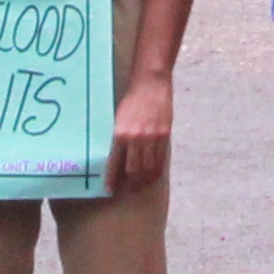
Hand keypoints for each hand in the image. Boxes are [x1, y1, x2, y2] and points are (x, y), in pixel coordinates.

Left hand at [109, 73, 174, 193]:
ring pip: (148, 168)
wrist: (150, 83)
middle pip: (133, 170)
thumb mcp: (119, 119)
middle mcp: (135, 138)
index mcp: (119, 134)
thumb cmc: (132, 99)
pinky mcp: (164, 135)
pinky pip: (160, 160)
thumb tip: (119, 158)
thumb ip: (120, 138)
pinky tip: (153, 176)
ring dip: (144, 181)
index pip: (114, 163)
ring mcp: (151, 138)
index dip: (112, 179)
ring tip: (141, 186)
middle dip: (130, 184)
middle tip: (128, 189)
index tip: (110, 189)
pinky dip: (156, 171)